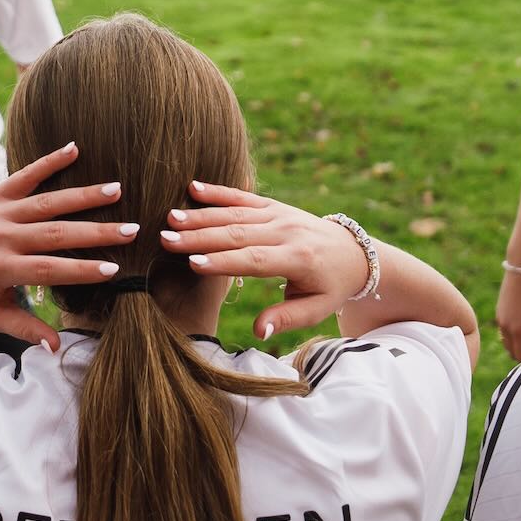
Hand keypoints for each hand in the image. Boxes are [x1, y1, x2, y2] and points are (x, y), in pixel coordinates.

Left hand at [0, 142, 140, 349]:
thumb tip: (57, 348)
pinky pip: (25, 174)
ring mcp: (0, 212)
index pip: (47, 269)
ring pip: (47, 202)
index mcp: (0, 269)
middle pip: (55, 234)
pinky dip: (49, 161)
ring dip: (83, 195)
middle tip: (132, 230)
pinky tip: (75, 148)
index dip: (81, 270)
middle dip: (95, 232)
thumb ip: (24, 329)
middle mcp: (2, 237)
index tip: (114, 270)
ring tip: (117, 190)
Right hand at [160, 181, 369, 341]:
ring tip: (170, 217)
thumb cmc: (331, 287)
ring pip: (235, 214)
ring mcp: (279, 214)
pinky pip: (243, 196)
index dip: (223, 262)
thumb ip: (285, 319)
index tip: (192, 263)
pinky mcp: (273, 205)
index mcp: (297, 258)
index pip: (255, 260)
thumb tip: (258, 332)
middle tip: (166, 239)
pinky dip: (218, 191)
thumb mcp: (316, 309)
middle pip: (238, 233)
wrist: (353, 253)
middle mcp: (286, 231)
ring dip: (201, 215)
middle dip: (200, 237)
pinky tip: (192, 187)